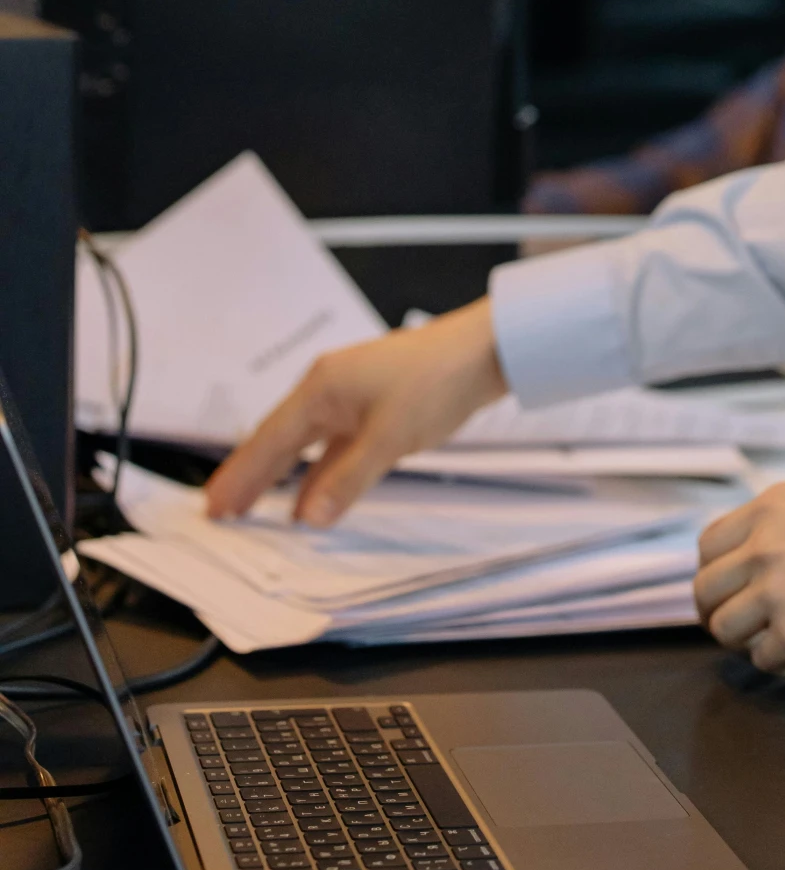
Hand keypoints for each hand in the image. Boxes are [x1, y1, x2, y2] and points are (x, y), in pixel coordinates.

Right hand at [204, 298, 506, 526]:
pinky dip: (319, 472)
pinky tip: (312, 497)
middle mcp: (329, 390)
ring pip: (306, 445)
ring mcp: (352, 398)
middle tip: (220, 513)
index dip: (240, 476)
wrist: (485, 351)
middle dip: (251, 477)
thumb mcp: (389, 437)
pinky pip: (334, 446)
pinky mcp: (375, 409)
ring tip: (255, 510)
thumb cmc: (436, 381)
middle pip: (280, 440)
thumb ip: (347, 480)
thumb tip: (308, 518)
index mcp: (321, 388)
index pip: (269, 439)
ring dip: (283, 477)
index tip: (213, 506)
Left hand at [694, 468, 784, 673]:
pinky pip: (765, 659)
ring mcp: (774, 593)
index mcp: (771, 507)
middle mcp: (760, 548)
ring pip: (726, 630)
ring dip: (751, 640)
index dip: (717, 570)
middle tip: (746, 625)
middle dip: (720, 611)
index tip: (732, 587)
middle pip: (706, 590)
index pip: (710, 544)